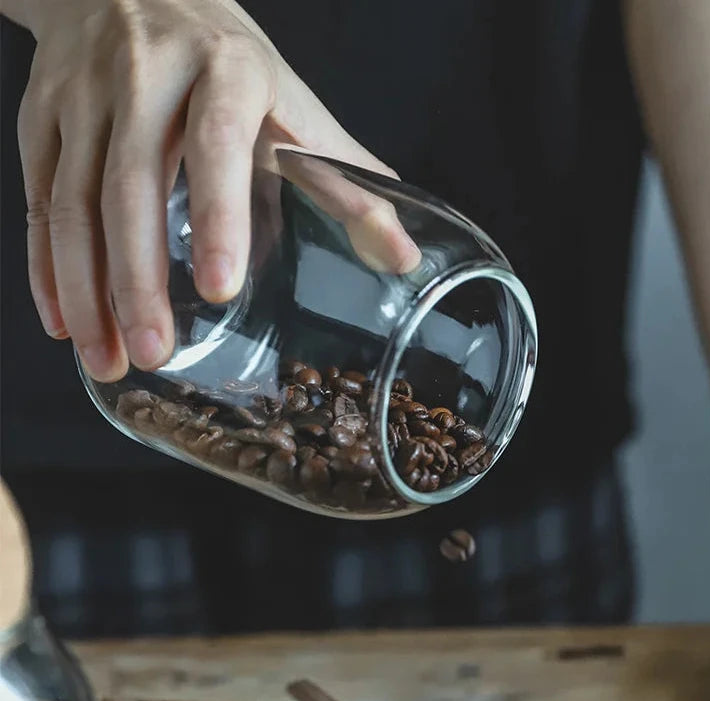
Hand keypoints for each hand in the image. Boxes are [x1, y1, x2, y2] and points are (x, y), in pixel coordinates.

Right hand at [18, 0, 419, 381]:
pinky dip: (45, 268)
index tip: (221, 288)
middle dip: (137, 280)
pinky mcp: (42, 117)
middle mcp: (147, 76)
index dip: (218, 216)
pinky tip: (62, 323)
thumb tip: (402, 255)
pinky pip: (37, 200)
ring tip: (107, 359)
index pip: (216, 144)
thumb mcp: (291, 102)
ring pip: (71, 202)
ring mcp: (84, 95)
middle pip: (129, 185)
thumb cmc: (228, 62)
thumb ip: (343, 177)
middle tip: (155, 354)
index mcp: (226, 70)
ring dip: (85, 291)